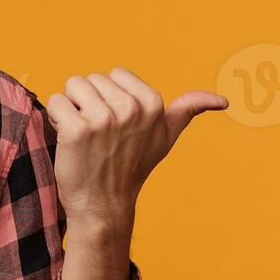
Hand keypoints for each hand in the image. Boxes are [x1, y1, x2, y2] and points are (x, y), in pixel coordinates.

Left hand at [45, 67, 228, 227]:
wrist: (104, 205)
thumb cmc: (132, 168)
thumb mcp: (166, 137)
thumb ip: (188, 111)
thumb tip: (223, 101)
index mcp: (152, 103)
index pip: (114, 74)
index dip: (110, 98)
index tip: (117, 126)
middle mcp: (130, 108)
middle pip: (91, 79)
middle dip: (89, 102)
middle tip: (99, 136)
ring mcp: (103, 118)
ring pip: (72, 87)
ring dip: (71, 110)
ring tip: (85, 137)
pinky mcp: (77, 129)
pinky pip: (56, 102)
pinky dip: (57, 120)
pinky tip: (70, 141)